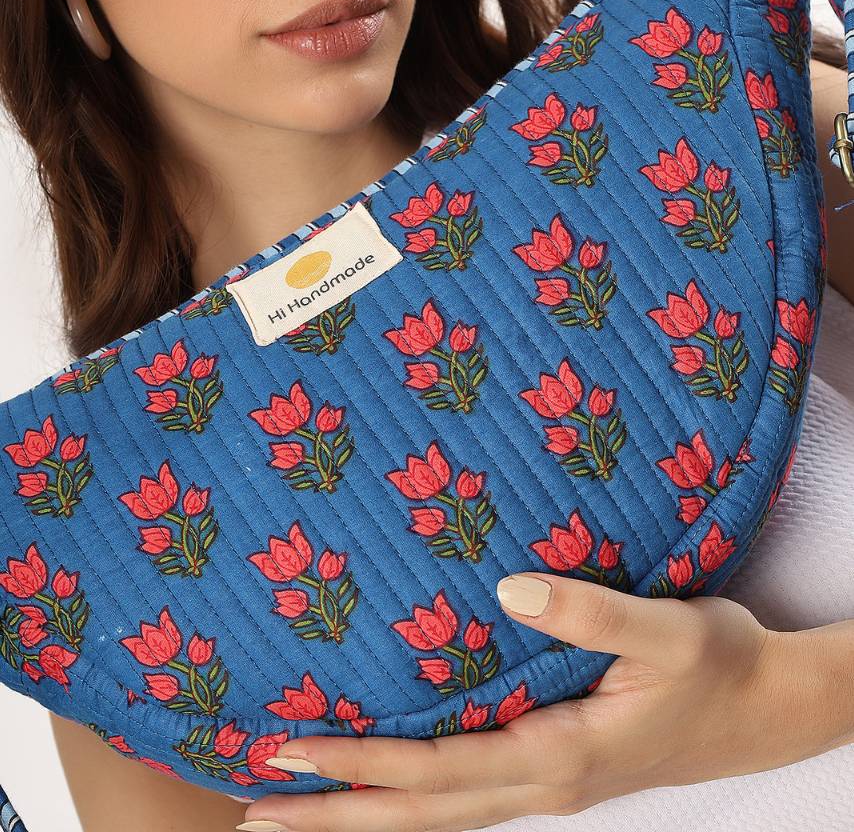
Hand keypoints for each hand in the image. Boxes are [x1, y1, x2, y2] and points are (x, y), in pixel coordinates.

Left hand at [235, 572, 813, 830]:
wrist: (764, 706)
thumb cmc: (718, 666)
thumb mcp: (668, 631)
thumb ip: (590, 613)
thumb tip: (509, 589)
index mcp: (558, 756)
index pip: (435, 771)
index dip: (358, 764)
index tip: (285, 754)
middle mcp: (541, 784)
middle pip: (419, 814)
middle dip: (335, 815)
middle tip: (252, 811)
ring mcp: (544, 785)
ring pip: (436, 814)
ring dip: (364, 814)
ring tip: (294, 812)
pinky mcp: (550, 768)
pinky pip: (462, 795)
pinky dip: (409, 799)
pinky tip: (384, 783)